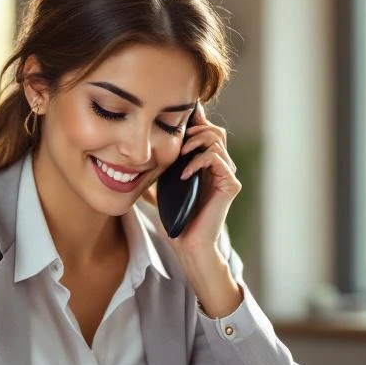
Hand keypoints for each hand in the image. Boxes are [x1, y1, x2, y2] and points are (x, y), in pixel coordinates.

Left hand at [164, 101, 244, 317]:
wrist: (188, 245)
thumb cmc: (176, 220)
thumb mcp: (162, 188)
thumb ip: (156, 173)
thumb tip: (134, 163)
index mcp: (206, 164)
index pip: (205, 131)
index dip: (193, 121)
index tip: (174, 119)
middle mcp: (220, 167)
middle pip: (215, 130)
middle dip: (194, 128)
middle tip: (176, 138)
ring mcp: (227, 175)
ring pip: (217, 139)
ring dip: (195, 141)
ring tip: (180, 154)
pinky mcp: (231, 185)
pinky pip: (217, 159)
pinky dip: (198, 161)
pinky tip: (183, 174)